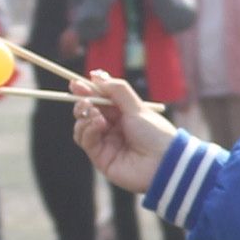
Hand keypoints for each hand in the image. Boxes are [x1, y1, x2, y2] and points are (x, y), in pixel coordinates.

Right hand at [71, 70, 175, 193]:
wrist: (163, 163)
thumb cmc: (155, 133)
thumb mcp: (137, 106)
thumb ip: (117, 90)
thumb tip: (96, 76)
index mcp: (123, 114)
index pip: (100, 100)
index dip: (87, 91)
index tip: (76, 83)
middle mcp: (113, 128)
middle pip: (88, 113)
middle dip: (82, 103)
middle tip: (84, 100)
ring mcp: (106, 143)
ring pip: (82, 126)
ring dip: (85, 116)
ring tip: (96, 114)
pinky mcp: (100, 157)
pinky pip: (84, 139)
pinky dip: (87, 129)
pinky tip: (99, 124)